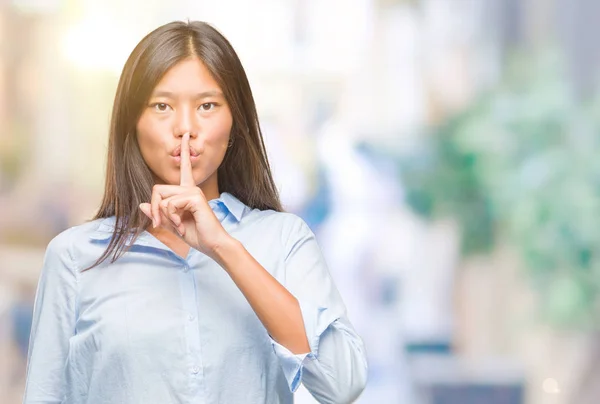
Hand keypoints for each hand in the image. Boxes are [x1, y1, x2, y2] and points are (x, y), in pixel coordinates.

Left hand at [139, 132, 228, 255]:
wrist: (213, 245)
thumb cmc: (197, 235)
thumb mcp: (172, 225)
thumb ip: (159, 214)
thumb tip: (142, 204)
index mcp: (188, 192)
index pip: (184, 168)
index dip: (184, 151)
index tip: (186, 136)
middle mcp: (191, 188)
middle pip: (158, 189)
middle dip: (155, 209)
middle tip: (159, 224)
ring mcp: (193, 192)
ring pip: (162, 198)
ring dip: (165, 216)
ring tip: (178, 226)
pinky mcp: (195, 197)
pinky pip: (170, 204)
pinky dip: (172, 218)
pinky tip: (182, 225)